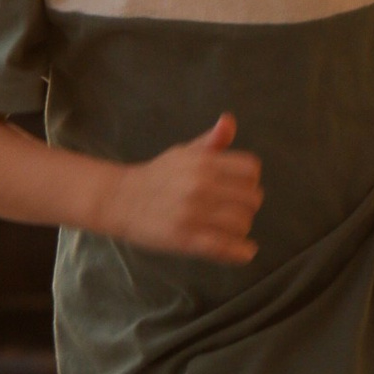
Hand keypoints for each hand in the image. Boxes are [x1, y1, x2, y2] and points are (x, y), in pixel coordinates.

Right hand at [113, 113, 262, 263]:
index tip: (239, 187)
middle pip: (251, 199)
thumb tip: (229, 121)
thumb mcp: (183, 152)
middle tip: (233, 210)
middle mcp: (201, 185)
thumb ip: (210, 141)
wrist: (121, 200)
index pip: (250, 170)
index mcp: (203, 162)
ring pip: (242, 223)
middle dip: (246, 206)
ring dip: (240, 228)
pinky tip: (245, 252)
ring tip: (228, 228)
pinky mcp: (186, 239)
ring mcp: (194, 213)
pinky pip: (224, 247)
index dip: (249, 180)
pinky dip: (240, 252)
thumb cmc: (157, 176)